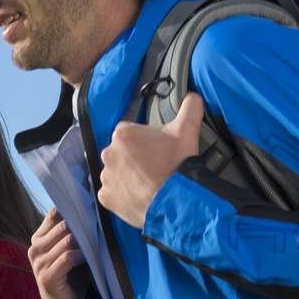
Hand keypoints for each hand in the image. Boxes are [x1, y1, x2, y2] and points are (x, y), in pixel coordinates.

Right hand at [28, 209, 88, 298]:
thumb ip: (72, 234)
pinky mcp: (47, 278)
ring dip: (84, 243)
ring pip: (66, 240)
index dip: (73, 213)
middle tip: (97, 233)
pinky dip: (81, 256)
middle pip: (62, 226)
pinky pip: (67, 258)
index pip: (54, 215)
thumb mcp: (70, 252)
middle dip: (82, 228)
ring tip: (94, 248)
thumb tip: (90, 211)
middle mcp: (34, 249)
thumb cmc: (71, 277)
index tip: (90, 216)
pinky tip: (88, 259)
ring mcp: (38, 264)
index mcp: (38, 240)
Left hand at [99, 92, 204, 226]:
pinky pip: (112, 193)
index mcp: (123, 134)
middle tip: (154, 167)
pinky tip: (139, 195)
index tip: (155, 150)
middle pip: (121, 153)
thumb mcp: (187, 130)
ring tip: (148, 183)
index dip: (144, 141)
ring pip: (116, 172)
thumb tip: (193, 96)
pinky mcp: (106, 197)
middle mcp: (109, 153)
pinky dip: (123, 194)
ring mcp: (106, 177)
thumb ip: (190, 107)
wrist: (174, 201)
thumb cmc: (177, 165)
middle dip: (134, 159)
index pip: (129, 132)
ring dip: (128, 176)